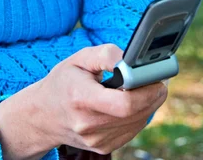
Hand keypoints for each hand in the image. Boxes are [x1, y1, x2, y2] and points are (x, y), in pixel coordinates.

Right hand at [0, 44, 167, 159]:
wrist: (44, 114)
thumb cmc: (63, 82)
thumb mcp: (79, 59)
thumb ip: (106, 55)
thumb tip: (130, 58)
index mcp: (81, 98)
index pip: (124, 103)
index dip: (146, 90)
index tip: (156, 77)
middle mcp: (89, 124)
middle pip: (136, 113)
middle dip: (152, 94)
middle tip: (158, 77)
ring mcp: (96, 141)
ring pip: (138, 123)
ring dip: (149, 104)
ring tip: (147, 86)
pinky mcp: (103, 148)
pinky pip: (132, 130)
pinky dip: (139, 115)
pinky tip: (134, 101)